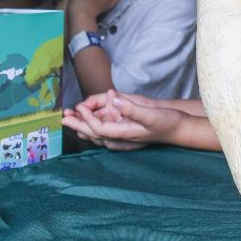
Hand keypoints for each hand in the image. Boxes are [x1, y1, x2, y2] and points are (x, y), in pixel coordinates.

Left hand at [62, 90, 185, 149]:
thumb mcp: (150, 114)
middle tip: (63, 118)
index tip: (79, 107)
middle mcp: (120, 139)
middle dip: (77, 125)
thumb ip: (131, 109)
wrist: (177, 129)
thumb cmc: (165, 122)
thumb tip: (114, 101)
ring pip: (96, 134)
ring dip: (83, 125)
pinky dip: (93, 126)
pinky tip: (90, 121)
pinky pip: (104, 132)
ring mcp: (122, 139)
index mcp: (123, 134)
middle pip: (93, 133)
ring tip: (71, 118)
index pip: (98, 128)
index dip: (87, 118)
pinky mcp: (124, 135)